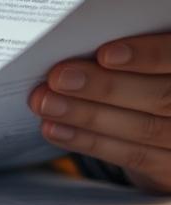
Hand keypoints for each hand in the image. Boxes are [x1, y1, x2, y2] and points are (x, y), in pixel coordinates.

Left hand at [29, 33, 170, 193]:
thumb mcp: (148, 63)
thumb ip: (130, 51)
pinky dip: (89, 141)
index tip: (105, 54)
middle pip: (161, 96)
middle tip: (58, 79)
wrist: (166, 126)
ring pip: (143, 128)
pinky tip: (55, 129)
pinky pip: (131, 156)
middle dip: (105, 87)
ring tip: (46, 103)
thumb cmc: (149, 78)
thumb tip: (79, 49)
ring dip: (86, 115)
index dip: (148, 56)